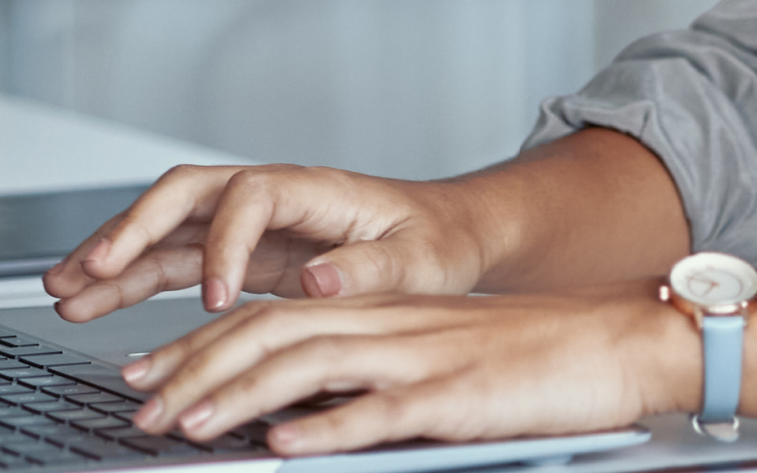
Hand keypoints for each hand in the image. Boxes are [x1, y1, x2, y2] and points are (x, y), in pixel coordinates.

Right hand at [41, 163, 494, 316]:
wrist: (444, 235)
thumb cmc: (434, 242)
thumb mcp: (418, 261)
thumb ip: (368, 271)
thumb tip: (320, 283)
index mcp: (314, 189)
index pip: (249, 198)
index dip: (225, 244)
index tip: (215, 297)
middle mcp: (269, 197)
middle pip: (185, 194)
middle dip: (132, 229)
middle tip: (91, 268)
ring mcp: (248, 224)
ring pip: (165, 228)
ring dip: (112, 256)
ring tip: (63, 290)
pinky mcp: (237, 254)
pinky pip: (171, 260)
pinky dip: (129, 280)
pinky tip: (90, 301)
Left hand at [120, 286, 694, 454]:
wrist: (618, 341)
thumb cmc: (531, 360)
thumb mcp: (434, 358)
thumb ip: (366, 378)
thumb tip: (295, 416)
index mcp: (380, 312)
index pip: (266, 318)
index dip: (197, 345)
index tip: (144, 372)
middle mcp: (389, 324)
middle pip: (268, 335)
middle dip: (193, 370)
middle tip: (138, 402)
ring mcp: (419, 357)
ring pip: (307, 366)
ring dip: (238, 396)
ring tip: (185, 423)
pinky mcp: (454, 396)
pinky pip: (380, 411)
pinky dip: (327, 427)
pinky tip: (284, 446)